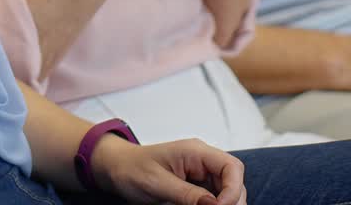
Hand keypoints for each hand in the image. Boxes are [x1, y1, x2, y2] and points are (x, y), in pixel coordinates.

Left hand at [93, 135, 246, 204]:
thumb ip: (187, 194)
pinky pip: (214, 198)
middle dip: (231, 201)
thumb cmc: (132, 169)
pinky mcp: (196, 186)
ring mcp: (201, 173)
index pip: (232, 167)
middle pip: (234, 181)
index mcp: (195, 152)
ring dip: (222, 204)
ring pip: (226, 192)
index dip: (233, 190)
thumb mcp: (158, 183)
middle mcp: (203, 160)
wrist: (116, 168)